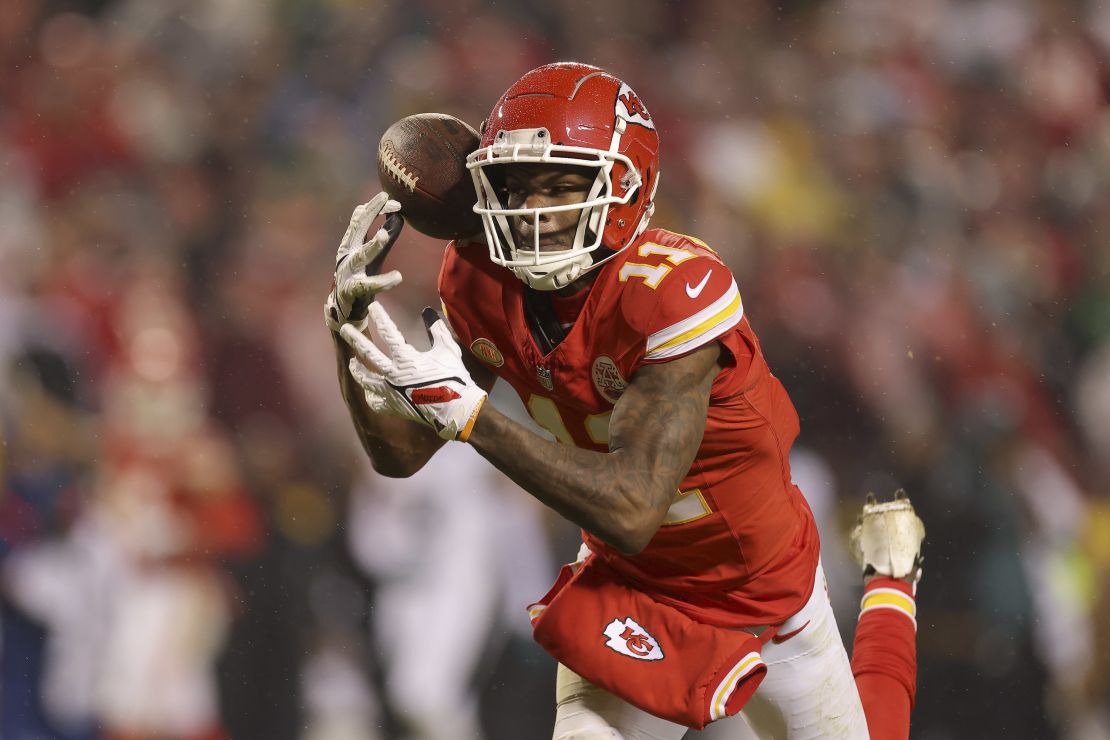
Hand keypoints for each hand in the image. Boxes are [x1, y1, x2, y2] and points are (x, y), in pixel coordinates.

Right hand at [325, 193, 403, 332]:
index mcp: (351, 244)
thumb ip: (384, 236)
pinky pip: (368, 285)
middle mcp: (347, 254)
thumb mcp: (373, 255)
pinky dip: (383, 282)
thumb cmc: (360, 278)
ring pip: (360, 255)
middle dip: (370, 212)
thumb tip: (398, 216)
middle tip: (384, 198)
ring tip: (386, 235)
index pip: (360, 218)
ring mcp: (348, 272)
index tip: (391, 198)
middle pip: (357, 229)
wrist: (343, 310)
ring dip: (373, 245)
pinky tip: (397, 277)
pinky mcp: (353, 291)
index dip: (374, 207)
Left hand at [340, 303, 487, 440]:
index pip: (389, 332)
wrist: (455, 409)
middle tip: (344, 329)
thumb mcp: (448, 350)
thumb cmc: (454, 378)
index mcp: (406, 358)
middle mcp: (393, 374)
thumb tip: (430, 314)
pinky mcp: (394, 406)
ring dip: (358, 370)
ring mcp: (391, 392)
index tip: (372, 307)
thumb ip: (438, 331)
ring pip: (367, 380)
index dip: (380, 317)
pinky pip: (376, 402)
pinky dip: (372, 397)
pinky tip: (370, 394)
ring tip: (353, 363)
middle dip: (355, 339)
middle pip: (368, 354)